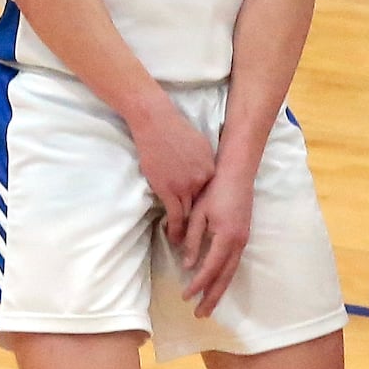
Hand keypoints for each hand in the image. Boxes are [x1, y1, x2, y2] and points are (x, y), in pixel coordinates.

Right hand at [129, 104, 214, 242]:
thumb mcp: (200, 145)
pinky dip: (175, 229)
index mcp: (210, 168)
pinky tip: (173, 238)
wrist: (157, 122)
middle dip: (203, 225)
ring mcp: (185, 186)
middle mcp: (201, 179)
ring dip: (188, 233)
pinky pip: (174, 215)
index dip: (210, 208)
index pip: (212, 193)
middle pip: (203, 206)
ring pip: (190, 215)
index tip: (211, 221)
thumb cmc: (176, 130)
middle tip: (205, 241)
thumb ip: (204, 163)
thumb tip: (205, 175)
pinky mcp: (168, 190)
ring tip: (186, 246)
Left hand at [180, 169, 255, 317]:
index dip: (197, 285)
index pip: (210, 269)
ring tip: (209, 305)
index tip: (185, 297)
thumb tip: (187, 265)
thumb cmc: (215, 190)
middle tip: (201, 315)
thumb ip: (192, 240)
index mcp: (226, 238)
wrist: (238, 174)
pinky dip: (225, 277)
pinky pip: (234, 263)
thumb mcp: (198, 214)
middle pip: (224, 277)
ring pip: (231, 272)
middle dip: (212, 297)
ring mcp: (244, 240)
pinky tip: (217, 282)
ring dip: (220, 290)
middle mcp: (238, 243)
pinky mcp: (244, 236)